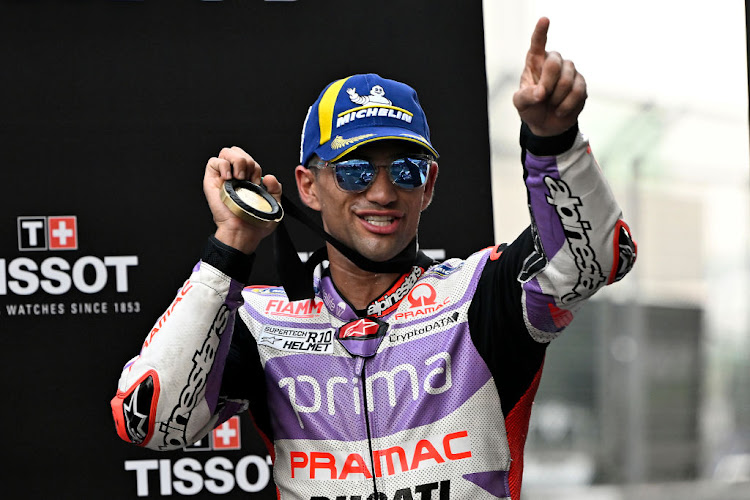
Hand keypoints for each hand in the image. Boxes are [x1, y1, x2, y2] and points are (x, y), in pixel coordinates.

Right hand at [204, 146, 281, 253]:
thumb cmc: (255, 221)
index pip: (248, 158)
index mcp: (247, 179)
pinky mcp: (211, 180)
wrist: (243, 231)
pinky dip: (223, 165)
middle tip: (249, 179)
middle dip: (247, 161)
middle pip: (237, 151)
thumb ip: (275, 188)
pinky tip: (229, 178)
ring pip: (226, 152)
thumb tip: (269, 177)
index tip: (258, 183)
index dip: (255, 166)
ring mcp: (222, 177)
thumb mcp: (273, 203)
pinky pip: (213, 161)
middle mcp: (234, 176)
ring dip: (237, 162)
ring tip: (239, 179)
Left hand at [513, 17, 586, 136]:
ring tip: (551, 105)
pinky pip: (577, 92)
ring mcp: (569, 72)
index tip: (544, 20)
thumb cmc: (531, 108)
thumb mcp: (520, 103)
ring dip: (556, 97)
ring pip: (567, 79)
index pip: (537, 44)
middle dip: (547, 84)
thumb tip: (540, 93)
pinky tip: (560, 110)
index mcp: (535, 62)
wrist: (547, 124)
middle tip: (541, 97)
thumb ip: (526, 96)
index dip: (541, 32)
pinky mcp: (581, 84)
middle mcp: (554, 62)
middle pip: (554, 63)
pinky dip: (566, 105)